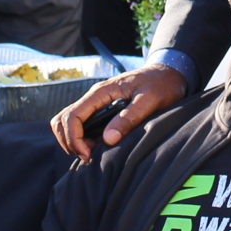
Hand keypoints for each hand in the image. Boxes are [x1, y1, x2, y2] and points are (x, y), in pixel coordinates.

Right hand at [48, 64, 189, 159]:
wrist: (168, 73)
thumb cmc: (161, 84)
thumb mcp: (150, 100)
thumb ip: (129, 117)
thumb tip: (108, 139)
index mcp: (101, 93)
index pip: (72, 116)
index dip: (74, 139)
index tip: (88, 155)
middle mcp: (93, 97)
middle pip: (62, 119)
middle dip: (69, 142)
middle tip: (87, 157)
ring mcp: (95, 103)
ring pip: (67, 121)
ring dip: (72, 140)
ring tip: (90, 153)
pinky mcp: (101, 109)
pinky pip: (79, 124)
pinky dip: (79, 138)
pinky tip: (96, 147)